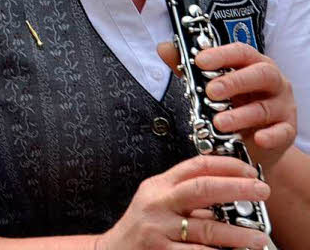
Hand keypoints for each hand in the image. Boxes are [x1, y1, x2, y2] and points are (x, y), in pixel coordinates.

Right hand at [96, 156, 269, 249]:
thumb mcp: (158, 201)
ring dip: (237, 233)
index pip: (195, 167)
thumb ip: (185, 195)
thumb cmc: (142, 226)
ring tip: (258, 236)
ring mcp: (159, 230)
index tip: (249, 171)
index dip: (226, 166)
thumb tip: (229, 190)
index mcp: (159, 186)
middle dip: (236, 188)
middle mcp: (158, 204)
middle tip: (261, 190)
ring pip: (205, 229)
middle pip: (201, 189)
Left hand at [158, 41, 296, 170]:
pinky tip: (257, 139)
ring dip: (241, 115)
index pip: (241, 52)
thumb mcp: (208, 83)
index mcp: (252, 64)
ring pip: (264, 107)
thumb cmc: (232, 103)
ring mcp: (282, 105)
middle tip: (211, 91)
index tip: (200, 61)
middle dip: (234, 82)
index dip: (221, 54)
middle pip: (260, 74)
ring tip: (219, 122)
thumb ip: (187, 66)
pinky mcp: (288, 129)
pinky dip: (270, 136)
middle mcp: (272, 81)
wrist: (255, 139)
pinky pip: (282, 132)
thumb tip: (163, 48)